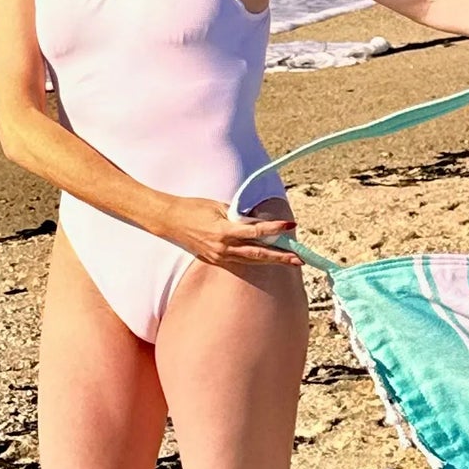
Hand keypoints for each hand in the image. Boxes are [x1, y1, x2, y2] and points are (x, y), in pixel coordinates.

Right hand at [157, 196, 301, 266]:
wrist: (168, 220)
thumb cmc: (193, 208)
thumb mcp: (219, 206)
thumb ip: (239, 216)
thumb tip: (257, 223)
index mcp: (224, 231)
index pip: (256, 232)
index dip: (275, 229)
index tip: (291, 225)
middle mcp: (223, 248)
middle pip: (258, 254)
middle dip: (280, 257)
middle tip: (300, 259)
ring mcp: (218, 257)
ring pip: (251, 261)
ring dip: (271, 261)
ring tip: (289, 261)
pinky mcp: (214, 260)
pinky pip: (239, 262)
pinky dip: (254, 260)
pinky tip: (266, 260)